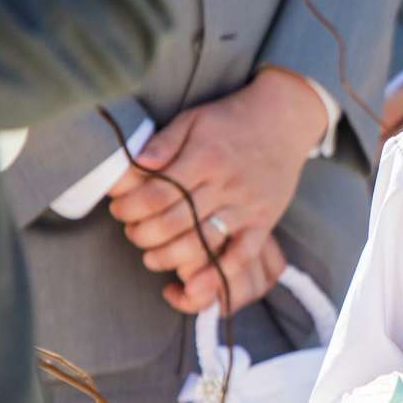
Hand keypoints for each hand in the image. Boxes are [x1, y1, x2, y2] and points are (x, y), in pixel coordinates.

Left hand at [106, 66, 327, 313]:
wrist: (284, 119)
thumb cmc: (231, 120)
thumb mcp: (193, 119)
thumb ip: (163, 142)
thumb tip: (135, 164)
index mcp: (205, 157)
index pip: (158, 193)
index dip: (131, 207)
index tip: (119, 209)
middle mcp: (226, 185)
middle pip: (176, 222)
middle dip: (144, 234)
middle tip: (132, 233)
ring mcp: (246, 206)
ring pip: (204, 243)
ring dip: (170, 257)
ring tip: (152, 257)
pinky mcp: (263, 222)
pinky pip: (242, 255)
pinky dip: (217, 273)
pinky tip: (195, 284)